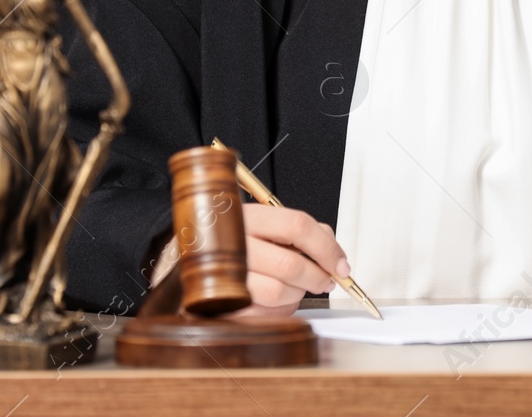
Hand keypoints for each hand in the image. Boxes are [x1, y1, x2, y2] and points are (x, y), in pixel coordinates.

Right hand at [223, 204, 351, 318]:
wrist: (190, 262)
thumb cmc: (236, 243)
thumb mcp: (266, 224)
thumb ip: (303, 233)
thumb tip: (336, 257)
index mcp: (247, 217)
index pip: (298, 226)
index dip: (327, 248)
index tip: (341, 265)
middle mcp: (233, 244)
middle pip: (290, 264)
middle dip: (317, 277)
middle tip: (326, 280)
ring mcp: (224, 276)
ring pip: (278, 292)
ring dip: (298, 294)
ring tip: (297, 288)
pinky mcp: (221, 304)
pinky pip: (264, 314)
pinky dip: (281, 310)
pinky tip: (278, 301)